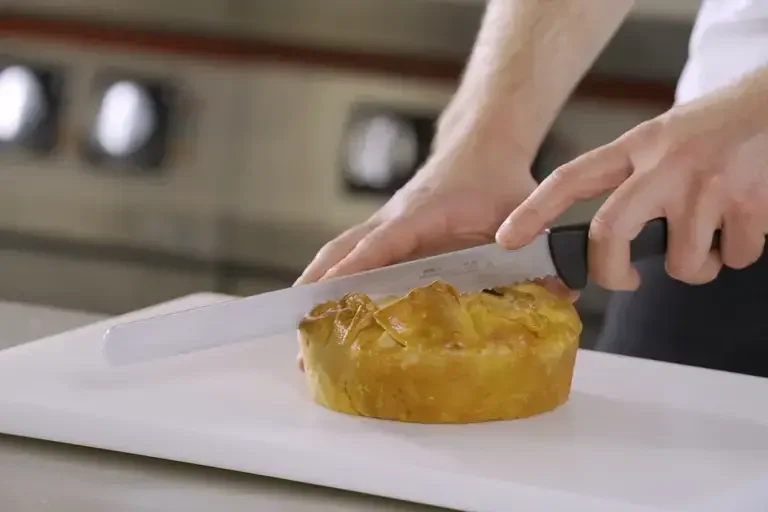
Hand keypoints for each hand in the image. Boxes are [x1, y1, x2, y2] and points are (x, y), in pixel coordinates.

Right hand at [294, 143, 538, 370]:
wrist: (478, 146)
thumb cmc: (496, 178)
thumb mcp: (523, 209)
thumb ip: (540, 248)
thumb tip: (563, 292)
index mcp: (421, 213)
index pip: (381, 243)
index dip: (356, 269)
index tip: (330, 297)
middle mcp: (392, 219)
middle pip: (341, 251)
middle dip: (317, 291)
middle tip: (301, 335)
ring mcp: (384, 225)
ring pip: (338, 254)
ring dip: (316, 289)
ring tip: (302, 337)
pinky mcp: (386, 232)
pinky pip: (350, 255)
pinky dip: (332, 281)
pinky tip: (327, 314)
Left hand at [497, 73, 767, 290]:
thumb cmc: (710, 129)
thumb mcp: (659, 139)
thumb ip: (630, 179)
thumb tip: (603, 242)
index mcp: (636, 147)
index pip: (571, 179)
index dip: (533, 212)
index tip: (506, 239)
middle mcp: (664, 165)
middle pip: (611, 232)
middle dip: (610, 271)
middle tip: (623, 280)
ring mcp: (706, 185)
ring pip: (682, 263)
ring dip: (695, 268)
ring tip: (704, 243)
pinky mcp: (749, 204)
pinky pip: (733, 258)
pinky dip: (735, 255)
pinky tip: (739, 226)